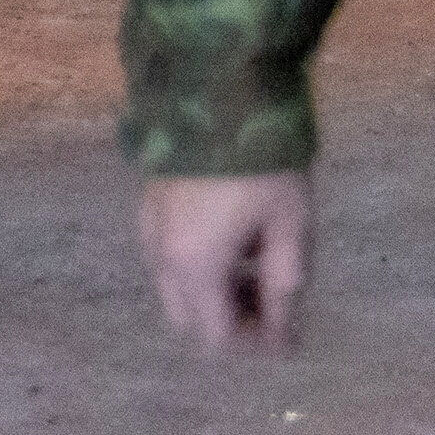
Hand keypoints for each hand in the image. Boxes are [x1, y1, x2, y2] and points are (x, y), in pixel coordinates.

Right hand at [140, 172, 311, 353]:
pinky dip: (194, 265)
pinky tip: (225, 236)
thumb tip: (282, 334)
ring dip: (209, 293)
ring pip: (173, 288)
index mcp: (196, 266)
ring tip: (251, 264)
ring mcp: (147, 228)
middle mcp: (161, 256)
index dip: (256, 344)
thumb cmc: (261, 164)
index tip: (288, 331)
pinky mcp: (146, 203)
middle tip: (267, 299)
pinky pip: (164, 256)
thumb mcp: (289, 227)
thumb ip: (283, 286)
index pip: (219, 336)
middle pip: (188, 319)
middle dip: (227, 321)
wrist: (214, 91)